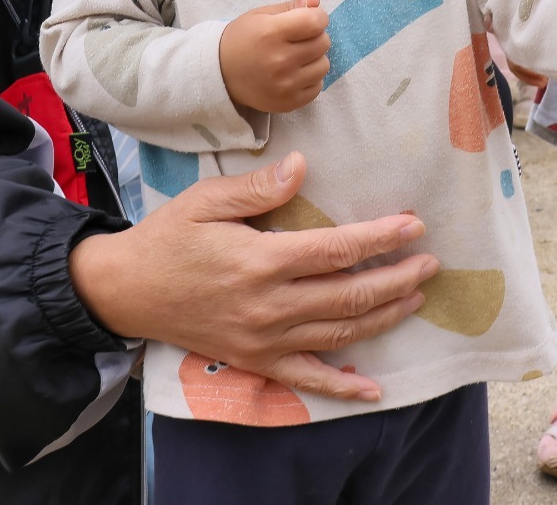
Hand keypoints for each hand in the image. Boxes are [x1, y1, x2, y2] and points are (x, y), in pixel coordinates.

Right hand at [68, 151, 436, 400]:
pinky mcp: (256, 361)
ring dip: (384, 317)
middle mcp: (269, 306)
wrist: (126, 291)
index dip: (380, 239)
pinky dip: (343, 388)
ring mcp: (265, 339)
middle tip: (430, 263)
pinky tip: (374, 389)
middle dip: (397, 279)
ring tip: (415, 297)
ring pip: (340, 333)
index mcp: (261, 261)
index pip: (336, 250)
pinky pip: (307, 380)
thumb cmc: (168, 238)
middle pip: (349, 295)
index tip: (414, 226)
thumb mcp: (207, 200)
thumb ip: (258, 187)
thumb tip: (302, 165)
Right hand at [220, 0, 329, 112]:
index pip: (316, 22)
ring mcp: (285, 85)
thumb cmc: (242, 39)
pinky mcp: (289, 102)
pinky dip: (310, 78)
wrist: (220, 74)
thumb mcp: (261, 15)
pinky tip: (294, 73)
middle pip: (323, 43)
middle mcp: (280, 61)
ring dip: (315, 58)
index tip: (309, 19)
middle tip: (298, 39)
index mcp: (272, 33)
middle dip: (315, 36)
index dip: (318, 16)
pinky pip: (318, 86)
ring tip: (296, 56)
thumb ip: (292, 6)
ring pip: (324, 65)